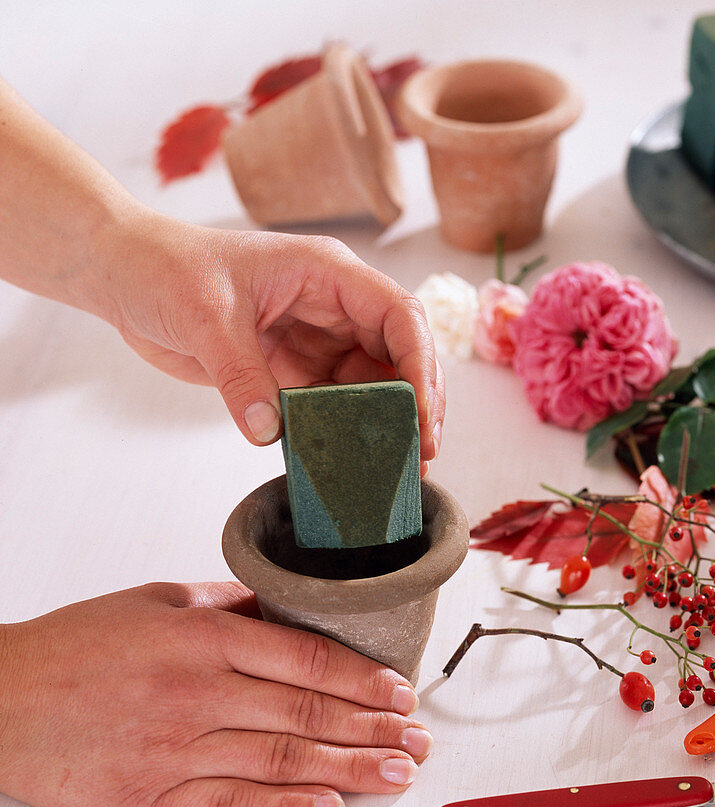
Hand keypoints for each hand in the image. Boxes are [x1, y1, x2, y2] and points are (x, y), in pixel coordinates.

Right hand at [0, 582, 432, 806]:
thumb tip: (292, 607)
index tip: (400, 691)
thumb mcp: (160, 600)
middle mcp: (199, 694)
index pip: (308, 658)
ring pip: (282, 761)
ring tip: (396, 773)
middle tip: (417, 738)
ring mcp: (178, 749)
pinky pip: (232, 804)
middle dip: (373, 727)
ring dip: (348, 769)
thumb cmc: (78, 645)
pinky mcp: (153, 797)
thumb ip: (232, 604)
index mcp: (205, 639)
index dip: (363, 678)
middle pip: (307, 713)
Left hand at [100, 213, 444, 465]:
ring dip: (387, 422)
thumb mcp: (205, 317)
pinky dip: (347, 432)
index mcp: (327, 274)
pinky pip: (334, 404)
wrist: (127, 276)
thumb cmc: (167, 269)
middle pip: (399, 353)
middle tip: (423, 451)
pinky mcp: (296, 370)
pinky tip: (354, 461)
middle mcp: (334, 306)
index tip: (421, 413)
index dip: (419, 362)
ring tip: (401, 465)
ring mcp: (318, 339)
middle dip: (418, 400)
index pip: (399, 314)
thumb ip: (240, 375)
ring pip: (373, 383)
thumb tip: (267, 431)